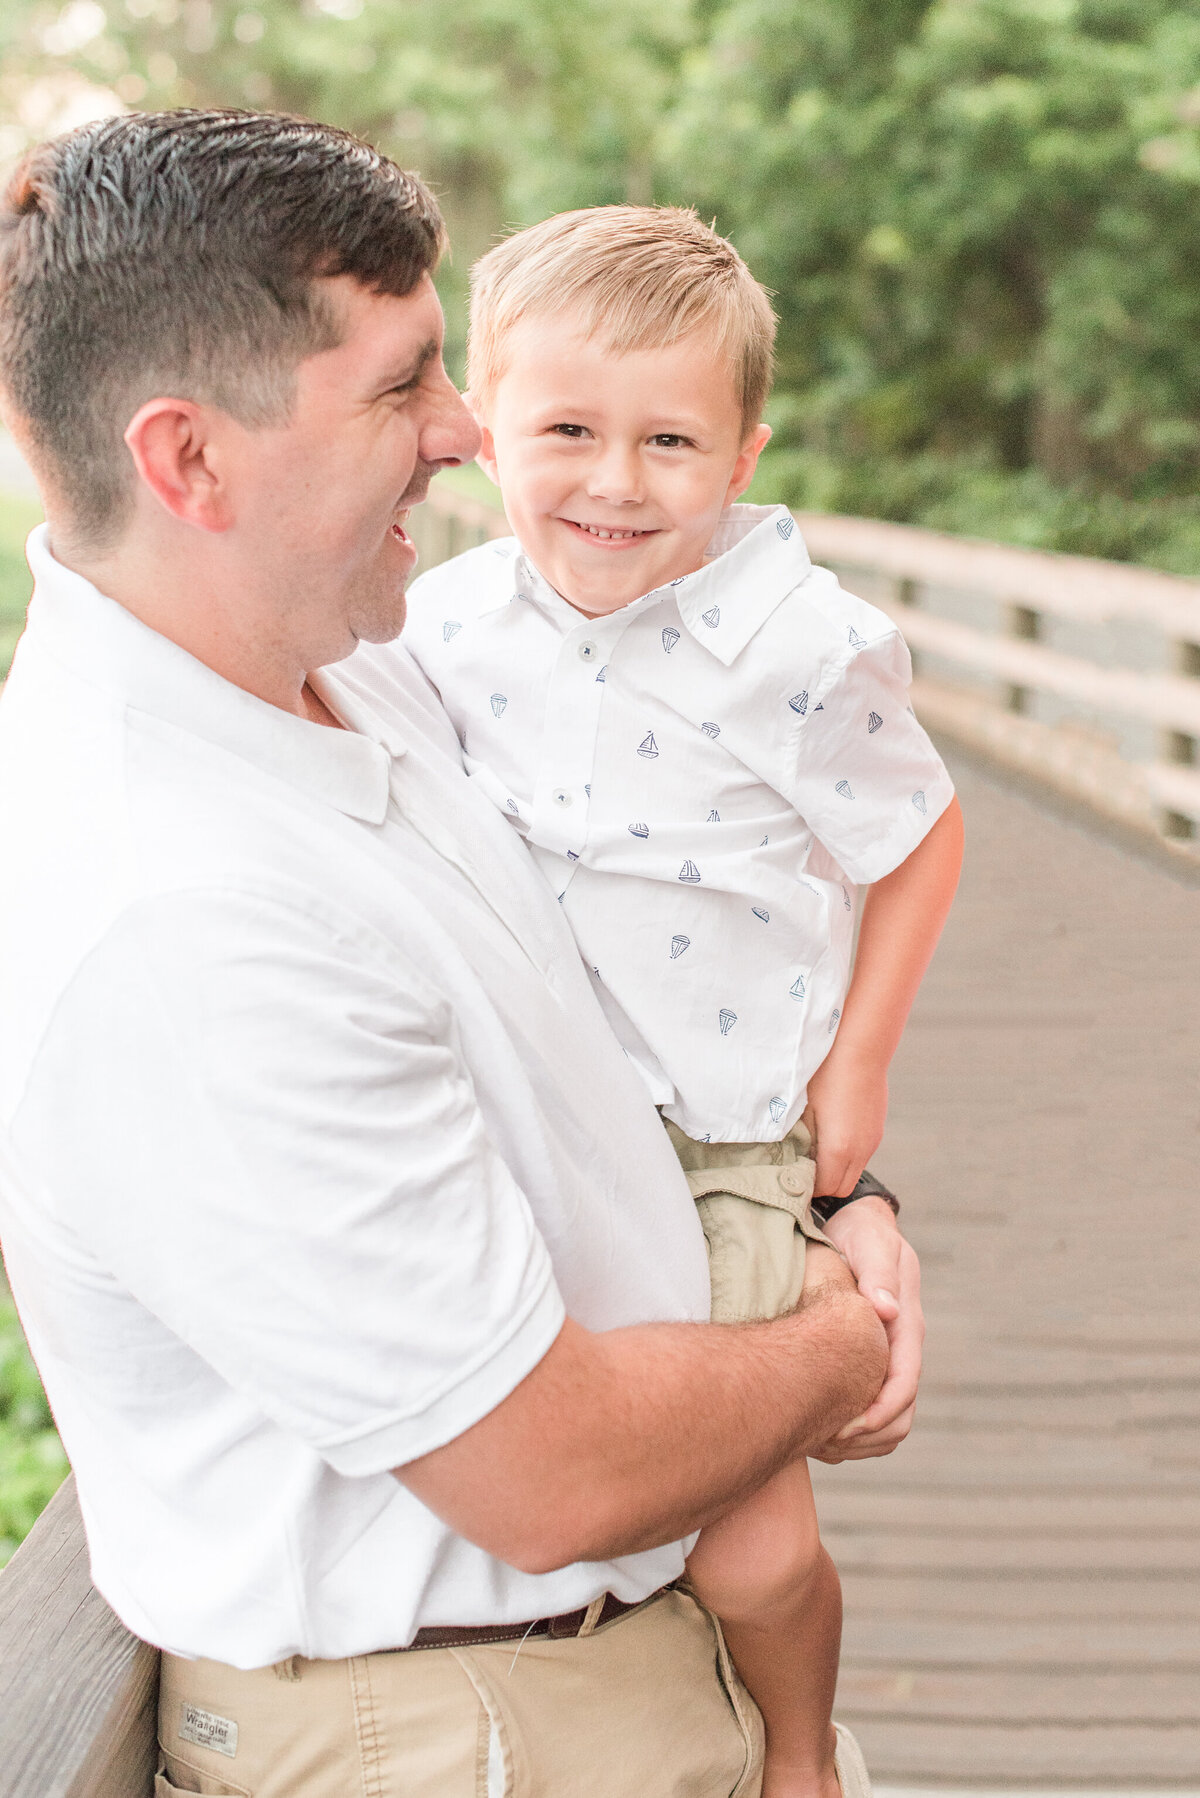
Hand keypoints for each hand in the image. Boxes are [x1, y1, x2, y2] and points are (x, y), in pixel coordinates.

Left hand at [802, 1052, 887, 1200]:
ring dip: (836, 1169)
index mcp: (838, 1149)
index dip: (806, 1186)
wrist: (860, 1048)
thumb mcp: (802, 1108)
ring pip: (853, 1172)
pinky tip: (833, 1133)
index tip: (790, 1176)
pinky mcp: (877, 1130)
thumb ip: (798, 1140)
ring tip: (816, 1149)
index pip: (823, 1188)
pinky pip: (861, 1155)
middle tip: (801, 1167)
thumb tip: (790, 1158)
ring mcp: (872, 1141)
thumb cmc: (825, 1073)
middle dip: (822, 1184)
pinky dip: (847, 1156)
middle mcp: (860, 1151)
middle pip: (841, 1189)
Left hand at [810, 1199, 922, 1462]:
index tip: (849, 1428)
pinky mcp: (873, 1364)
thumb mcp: (869, 1242)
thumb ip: (878, 1274)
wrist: (855, 1226)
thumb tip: (887, 1310)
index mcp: (907, 1323)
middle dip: (867, 1437)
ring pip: (890, 1422)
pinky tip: (815, 1432)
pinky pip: (872, 1413)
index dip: (881, 1411)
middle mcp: (902, 1347)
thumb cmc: (860, 1232)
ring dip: (859, 1443)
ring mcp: (890, 1358)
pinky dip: (851, 1433)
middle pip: (900, 1414)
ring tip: (817, 1445)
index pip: (905, 1381)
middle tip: (823, 1444)